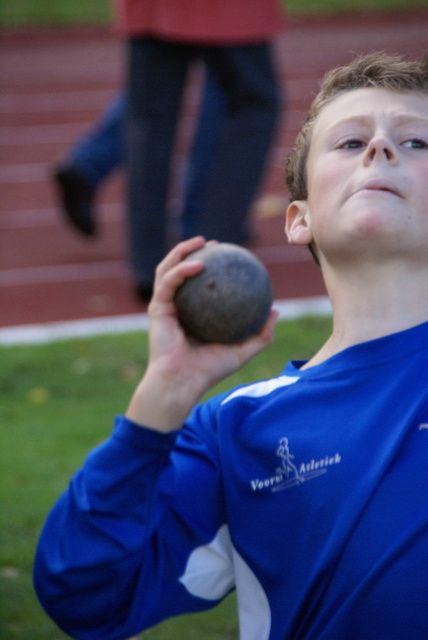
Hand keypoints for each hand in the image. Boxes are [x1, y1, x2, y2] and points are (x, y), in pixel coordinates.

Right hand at [126, 237, 277, 431]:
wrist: (182, 383)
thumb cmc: (208, 371)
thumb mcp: (242, 352)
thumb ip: (261, 334)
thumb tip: (276, 311)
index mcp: (191, 314)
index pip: (197, 285)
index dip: (211, 267)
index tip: (228, 256)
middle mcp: (176, 307)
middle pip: (179, 271)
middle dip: (192, 251)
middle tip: (213, 243)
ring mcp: (164, 306)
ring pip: (168, 269)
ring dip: (182, 251)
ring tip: (201, 242)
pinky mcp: (157, 309)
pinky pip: (169, 282)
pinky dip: (182, 270)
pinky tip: (199, 263)